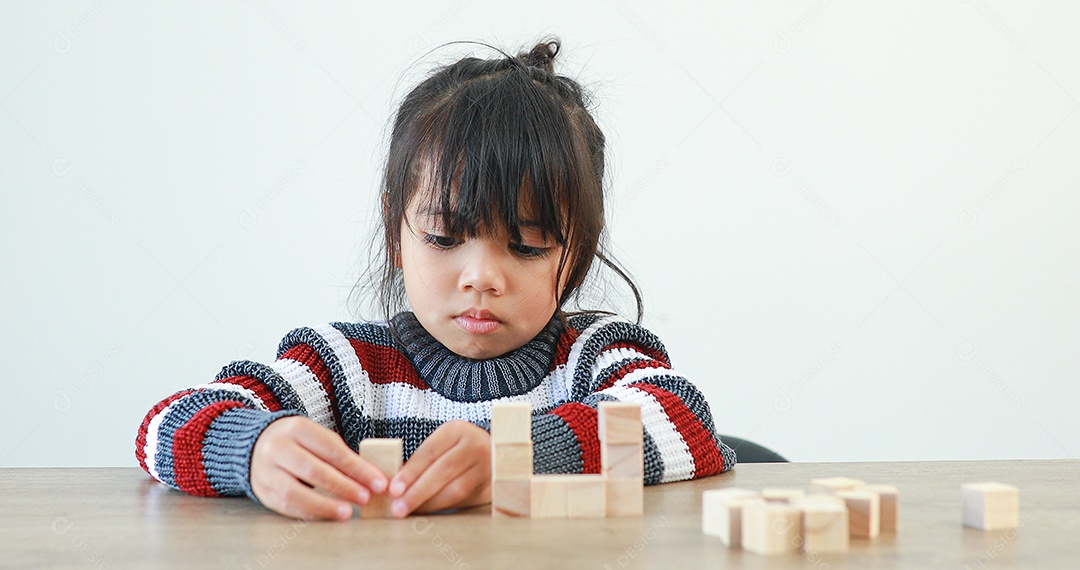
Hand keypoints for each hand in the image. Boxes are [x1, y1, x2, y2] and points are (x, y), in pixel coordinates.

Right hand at [251, 416, 388, 520]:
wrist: (257, 445)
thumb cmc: (298, 442)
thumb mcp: (318, 438)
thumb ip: (342, 456)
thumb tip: (373, 478)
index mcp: (297, 428)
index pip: (332, 450)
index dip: (357, 468)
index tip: (378, 482)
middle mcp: (278, 448)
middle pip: (314, 470)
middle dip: (343, 486)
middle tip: (365, 498)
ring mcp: (266, 471)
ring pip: (295, 492)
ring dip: (324, 505)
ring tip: (347, 512)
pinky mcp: (263, 491)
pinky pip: (286, 506)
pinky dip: (310, 512)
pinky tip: (328, 515)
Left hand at [386, 420, 491, 517]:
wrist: (493, 453)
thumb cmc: (456, 450)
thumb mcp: (441, 444)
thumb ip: (420, 461)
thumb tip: (392, 484)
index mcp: (457, 430)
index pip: (429, 452)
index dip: (410, 472)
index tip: (393, 489)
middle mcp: (474, 445)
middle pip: (443, 471)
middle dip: (417, 491)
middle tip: (397, 507)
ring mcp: (486, 466)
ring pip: (455, 489)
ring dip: (429, 503)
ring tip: (410, 511)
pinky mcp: (491, 486)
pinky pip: (464, 500)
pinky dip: (443, 507)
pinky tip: (427, 510)